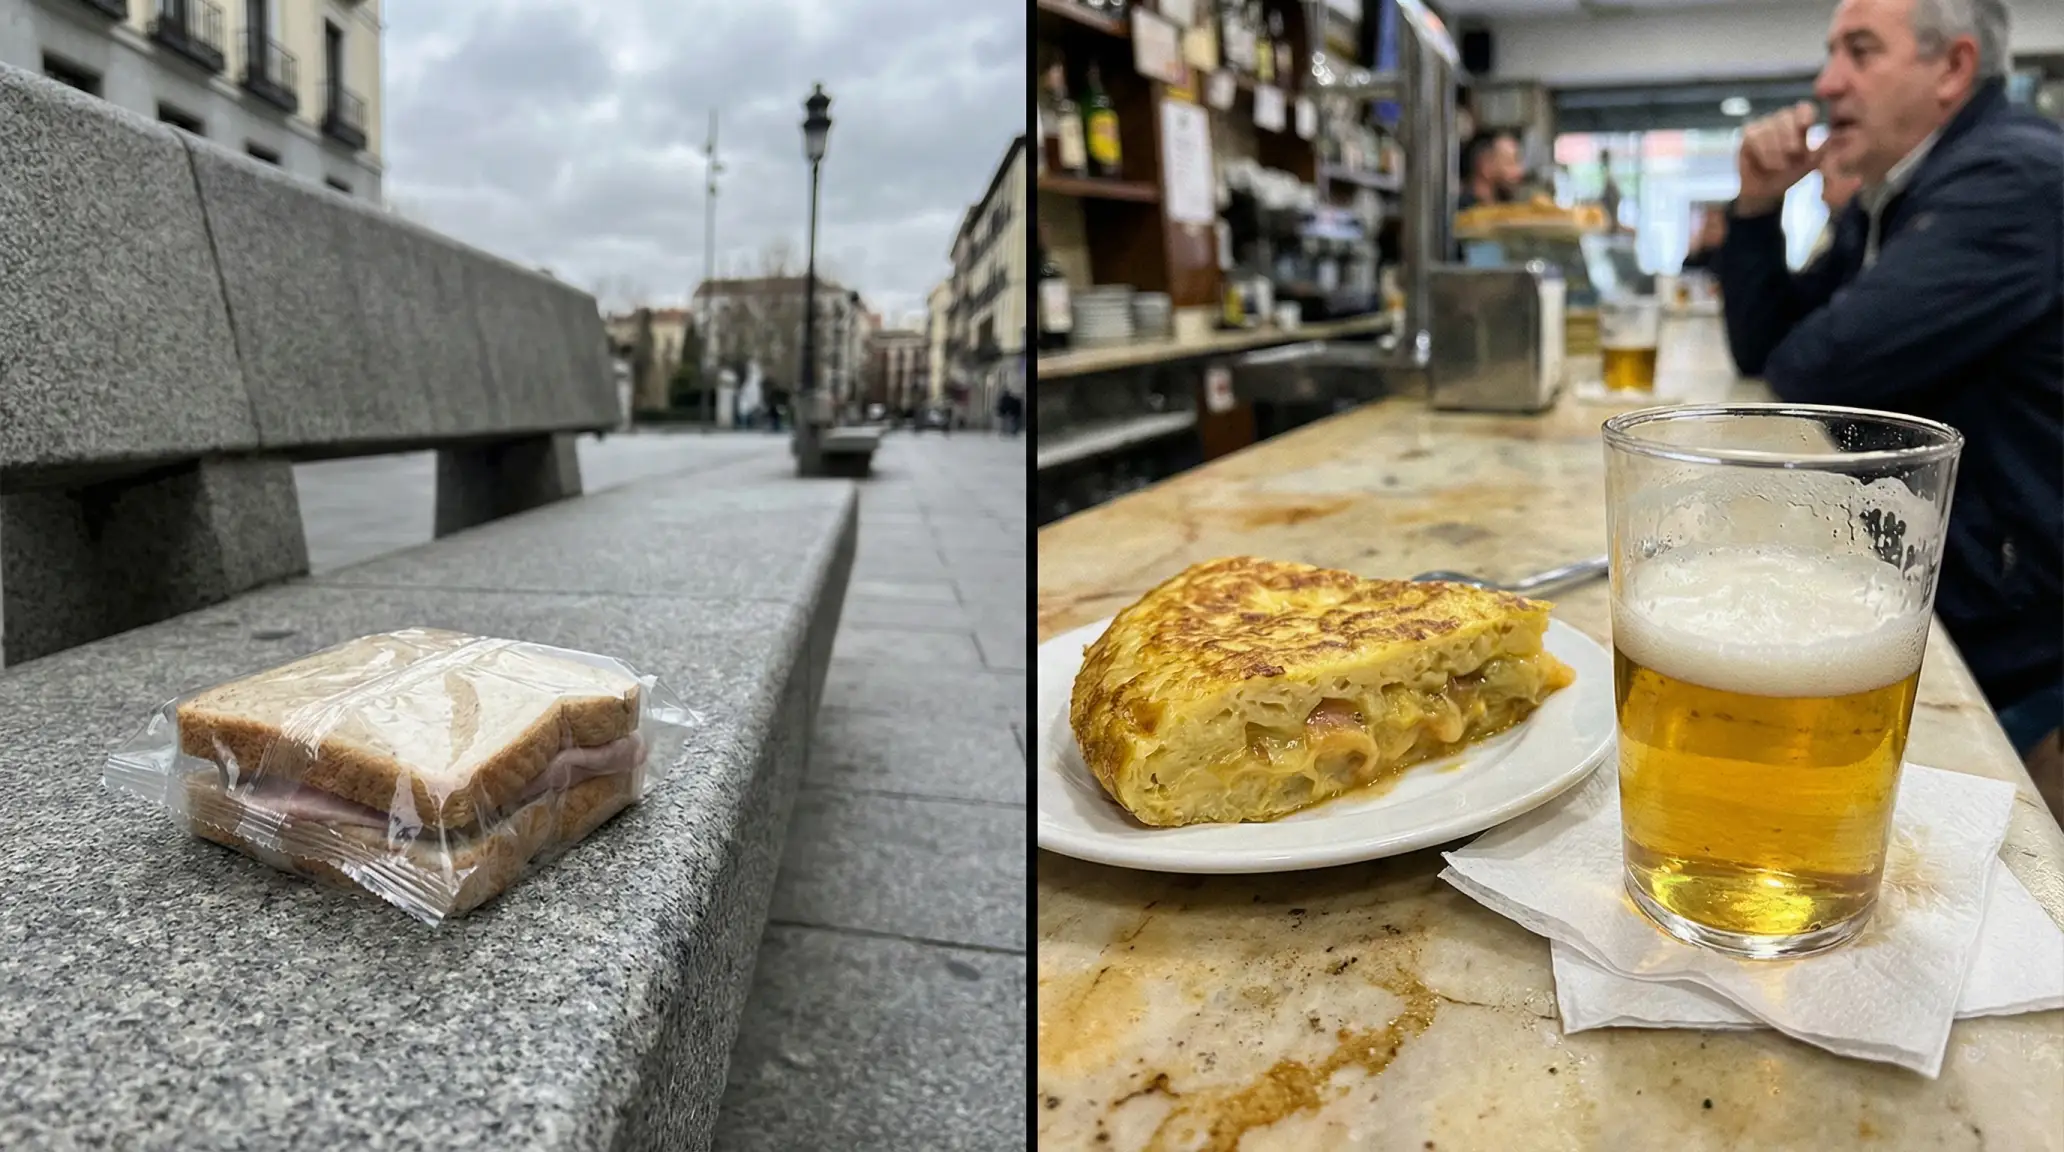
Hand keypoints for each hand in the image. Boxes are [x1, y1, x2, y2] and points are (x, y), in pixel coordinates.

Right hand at [1736, 101, 1822, 215]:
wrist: (1767, 190)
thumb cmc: (1791, 174)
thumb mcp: (1811, 163)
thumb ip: (1823, 148)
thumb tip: (1836, 136)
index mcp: (1800, 122)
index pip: (1804, 109)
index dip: (1804, 114)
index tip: (1806, 125)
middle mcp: (1782, 120)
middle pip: (1785, 116)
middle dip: (1789, 135)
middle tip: (1793, 153)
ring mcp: (1764, 125)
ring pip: (1769, 128)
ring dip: (1775, 150)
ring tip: (1780, 166)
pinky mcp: (1748, 134)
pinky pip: (1754, 136)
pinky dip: (1762, 152)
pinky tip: (1767, 164)